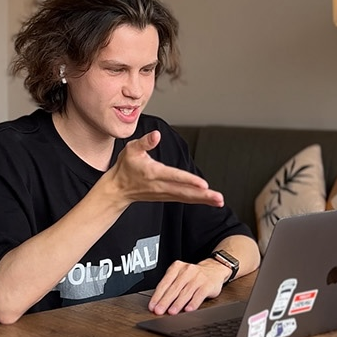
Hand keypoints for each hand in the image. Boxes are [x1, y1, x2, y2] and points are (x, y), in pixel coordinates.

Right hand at [106, 131, 223, 206]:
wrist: (117, 189)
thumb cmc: (126, 167)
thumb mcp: (131, 149)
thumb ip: (145, 142)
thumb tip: (156, 135)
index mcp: (153, 172)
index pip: (174, 177)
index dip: (189, 180)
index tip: (203, 184)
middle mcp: (160, 186)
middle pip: (185, 192)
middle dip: (202, 195)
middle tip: (218, 197)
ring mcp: (164, 193)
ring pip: (186, 197)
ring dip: (203, 200)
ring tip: (218, 200)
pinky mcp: (166, 197)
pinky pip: (184, 199)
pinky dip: (197, 200)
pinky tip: (208, 200)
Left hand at [147, 259, 227, 314]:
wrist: (214, 269)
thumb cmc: (193, 276)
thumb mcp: (180, 275)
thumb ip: (170, 286)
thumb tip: (158, 303)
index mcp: (177, 267)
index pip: (165, 283)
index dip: (157, 296)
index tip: (152, 306)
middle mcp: (187, 271)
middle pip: (174, 288)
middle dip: (165, 301)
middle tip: (159, 311)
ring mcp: (198, 277)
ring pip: (186, 292)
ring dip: (178, 303)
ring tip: (171, 312)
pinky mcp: (208, 284)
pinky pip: (199, 295)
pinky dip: (193, 303)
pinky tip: (188, 309)